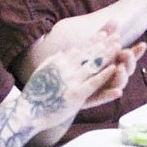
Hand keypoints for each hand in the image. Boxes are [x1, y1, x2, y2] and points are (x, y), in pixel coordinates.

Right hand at [21, 24, 143, 127]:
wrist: (28, 112)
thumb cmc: (36, 93)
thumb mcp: (43, 71)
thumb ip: (54, 60)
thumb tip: (63, 51)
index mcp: (58, 61)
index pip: (80, 48)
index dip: (93, 40)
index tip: (104, 33)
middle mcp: (65, 67)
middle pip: (89, 53)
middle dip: (104, 44)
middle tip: (117, 36)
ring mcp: (71, 80)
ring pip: (93, 64)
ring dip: (107, 54)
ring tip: (118, 46)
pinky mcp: (76, 94)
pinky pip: (93, 82)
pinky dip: (104, 74)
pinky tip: (114, 68)